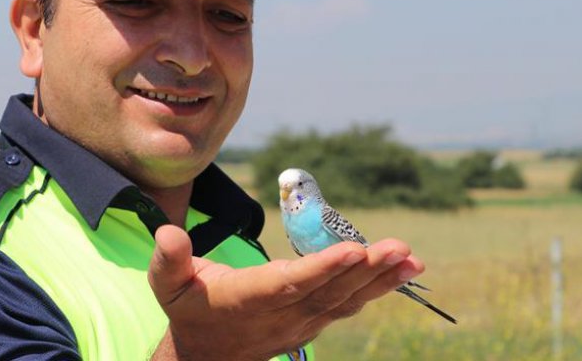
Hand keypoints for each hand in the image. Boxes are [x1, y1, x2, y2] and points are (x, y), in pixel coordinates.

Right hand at [148, 225, 424, 360]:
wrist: (208, 358)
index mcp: (247, 301)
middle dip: (366, 270)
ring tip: (412, 259)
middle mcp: (282, 314)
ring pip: (345, 300)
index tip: (352, 251)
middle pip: (329, 292)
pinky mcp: (314, 319)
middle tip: (400, 248)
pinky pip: (348, 303)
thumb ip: (169, 261)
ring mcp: (302, 321)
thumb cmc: (190, 311)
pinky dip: (377, 288)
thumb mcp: (168, 287)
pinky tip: (403, 270)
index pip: (289, 284)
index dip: (321, 269)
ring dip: (381, 280)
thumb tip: (169, 234)